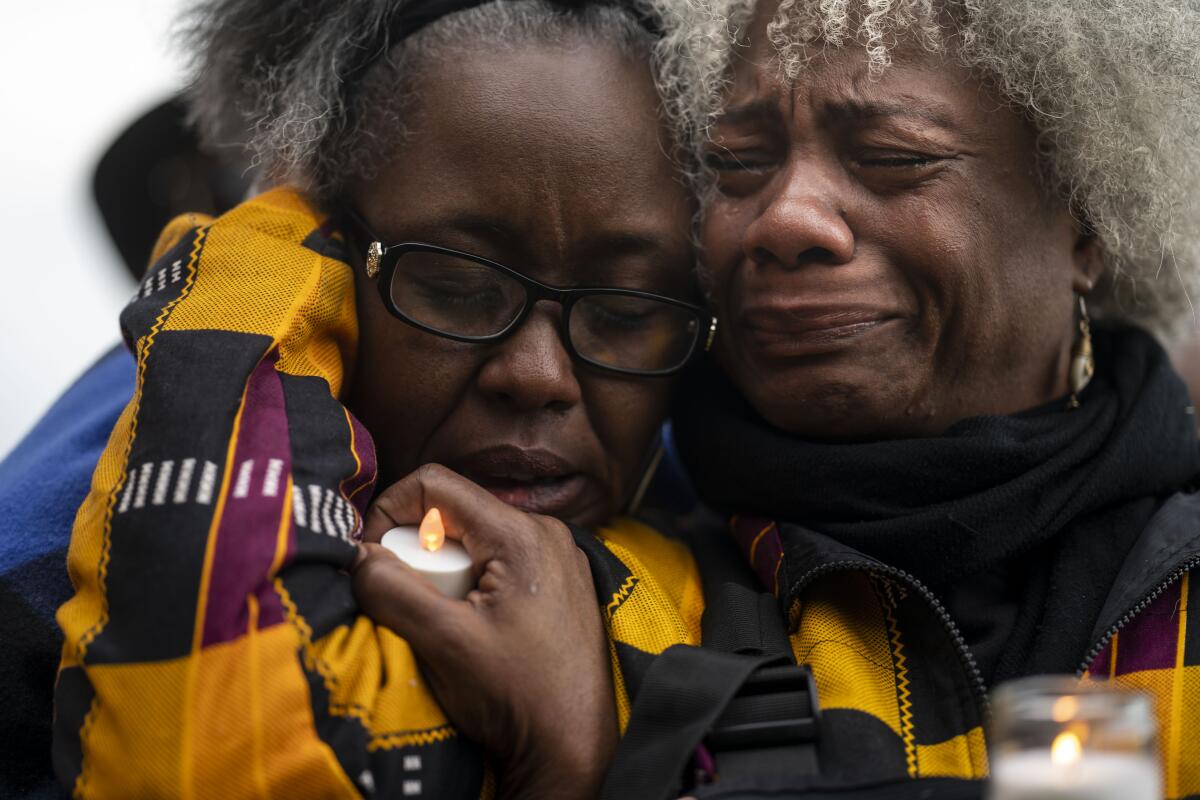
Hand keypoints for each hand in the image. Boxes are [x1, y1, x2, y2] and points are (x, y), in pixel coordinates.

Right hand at [352, 464, 615, 799]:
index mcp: (521, 533)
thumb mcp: (443, 641)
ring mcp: (558, 559)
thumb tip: (357, 556)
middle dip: (420, 553)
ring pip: (475, 542)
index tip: (373, 559)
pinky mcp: (560, 586)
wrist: (574, 751)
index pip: (435, 484)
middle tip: (412, 605)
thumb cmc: (518, 696)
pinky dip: (471, 589)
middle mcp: (546, 532)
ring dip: (444, 575)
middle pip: (455, 514)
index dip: (389, 511)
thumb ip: (391, 590)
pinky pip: (499, 565)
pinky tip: (472, 632)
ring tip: (444, 625)